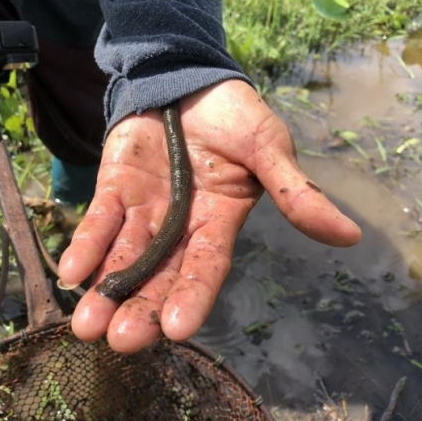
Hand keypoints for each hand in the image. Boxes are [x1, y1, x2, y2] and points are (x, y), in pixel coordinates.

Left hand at [58, 79, 360, 352]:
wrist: (189, 78)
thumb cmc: (235, 116)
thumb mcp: (268, 149)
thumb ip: (296, 192)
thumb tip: (350, 235)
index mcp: (219, 222)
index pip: (206, 267)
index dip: (192, 296)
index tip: (178, 330)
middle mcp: (179, 227)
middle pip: (159, 275)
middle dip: (140, 308)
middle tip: (121, 342)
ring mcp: (144, 210)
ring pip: (123, 257)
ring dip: (105, 289)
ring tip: (87, 326)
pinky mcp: (114, 189)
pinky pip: (99, 221)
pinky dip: (86, 244)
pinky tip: (72, 270)